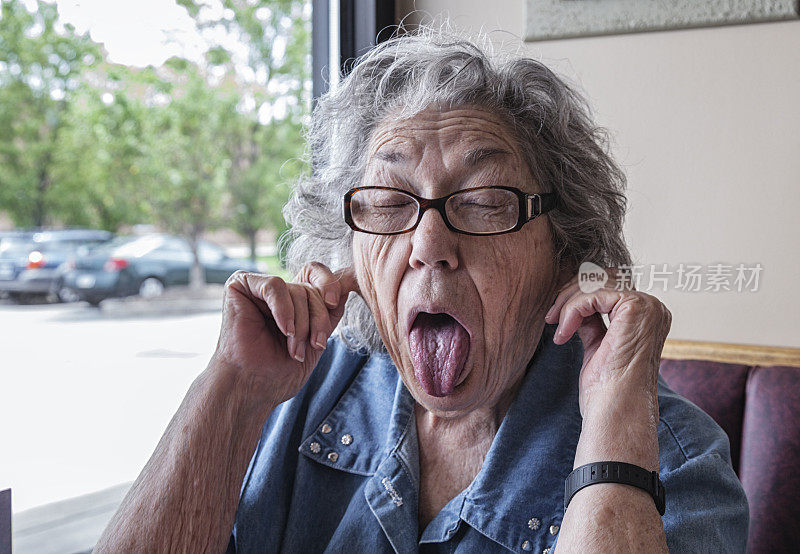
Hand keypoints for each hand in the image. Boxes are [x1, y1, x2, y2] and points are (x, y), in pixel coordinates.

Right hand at [212, 262, 358, 407]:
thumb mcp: (316, 339)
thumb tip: (347, 286)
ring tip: (294, 350)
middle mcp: (275, 291)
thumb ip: (329, 313)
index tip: (335, 303)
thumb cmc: (279, 371)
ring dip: (301, 324)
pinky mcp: (239, 285)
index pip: (316, 274)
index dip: (330, 284)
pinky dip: (284, 310)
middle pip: (310, 288)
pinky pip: (274, 286)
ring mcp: (256, 287)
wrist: (252, 389)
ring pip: (296, 290)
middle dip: (317, 320)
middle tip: (313, 346)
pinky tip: (285, 331)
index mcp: (292, 301)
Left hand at [544, 269, 671, 417]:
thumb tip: (575, 305)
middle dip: (569, 294)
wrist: (615, 412)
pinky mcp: (636, 307)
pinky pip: (592, 294)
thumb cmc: (606, 388)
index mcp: (647, 315)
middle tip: (550, 317)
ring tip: (555, 325)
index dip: (576, 296)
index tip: (555, 317)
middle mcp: (653, 307)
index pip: (607, 286)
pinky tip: (563, 335)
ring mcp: (648, 306)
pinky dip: (571, 310)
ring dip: (567, 302)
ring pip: (594, 283)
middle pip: (601, 278)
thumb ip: (592, 321)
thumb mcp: (597, 345)